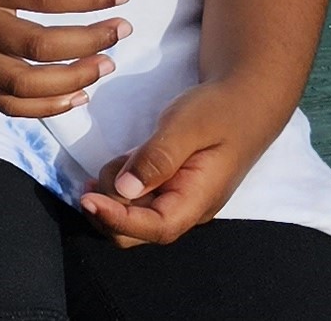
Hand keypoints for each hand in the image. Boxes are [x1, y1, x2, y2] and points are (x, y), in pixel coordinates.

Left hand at [79, 79, 283, 246]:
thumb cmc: (219, 109)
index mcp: (198, 199)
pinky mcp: (167, 187)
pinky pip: (136, 198)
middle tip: (93, 177)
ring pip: (132, 214)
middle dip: (108, 210)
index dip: (118, 221)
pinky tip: (125, 159)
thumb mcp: (188, 125)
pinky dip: (120, 183)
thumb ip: (158, 157)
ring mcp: (176, 199)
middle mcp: (187, 208)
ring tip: (123, 156)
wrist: (242, 98)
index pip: (156, 228)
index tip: (87, 199)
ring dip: (112, 193)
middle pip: (138, 232)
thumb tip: (125, 190)